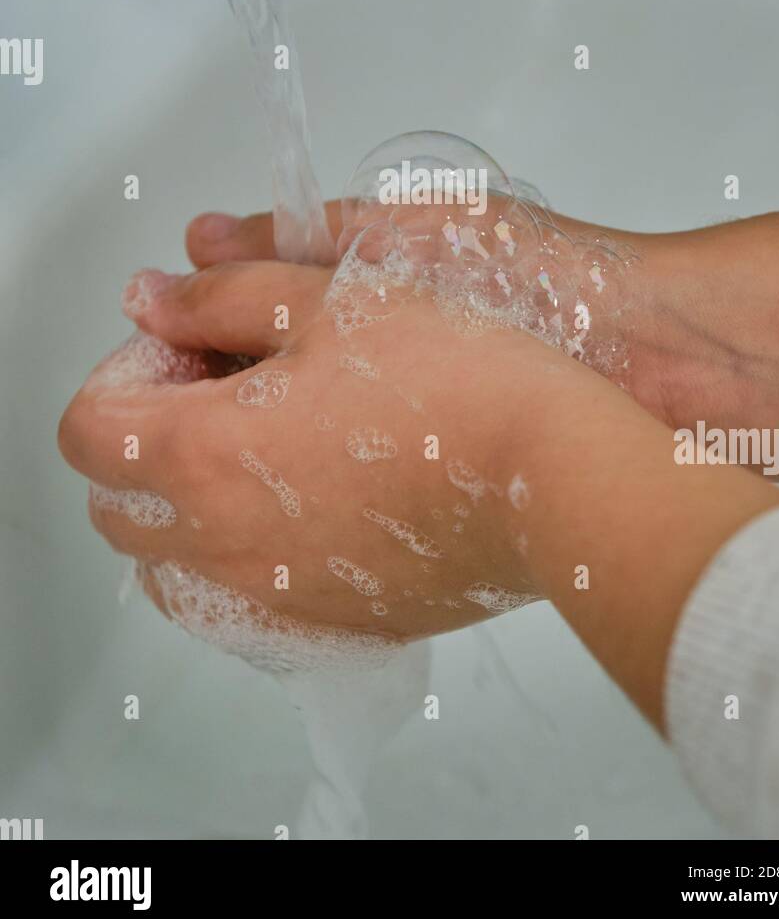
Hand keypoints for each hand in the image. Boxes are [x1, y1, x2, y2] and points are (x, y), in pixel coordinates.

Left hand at [58, 249, 559, 643]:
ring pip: (170, 566)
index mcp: (204, 452)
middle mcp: (223, 540)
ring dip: (183, 507)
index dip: (127, 374)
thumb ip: (218, 296)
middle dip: (144, 441)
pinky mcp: (329, 622)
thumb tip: (150, 301)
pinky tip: (311, 502)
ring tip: (263, 452)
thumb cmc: (451, 374)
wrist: (550, 472)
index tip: (192, 350)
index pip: (89, 429)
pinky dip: (242, 554)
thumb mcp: (326, 298)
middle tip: (224, 391)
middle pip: (114, 504)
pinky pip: (241, 600)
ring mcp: (275, 594)